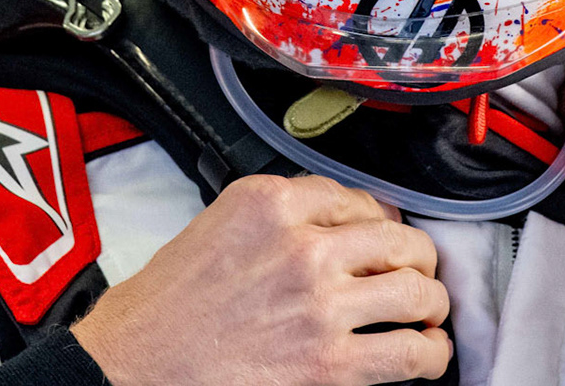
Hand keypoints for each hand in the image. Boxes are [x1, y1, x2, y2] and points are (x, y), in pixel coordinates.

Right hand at [70, 174, 451, 385]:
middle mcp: (302, 246)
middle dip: (417, 257)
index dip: (379, 220)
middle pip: (398, 238)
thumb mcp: (216, 227)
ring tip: (428, 311)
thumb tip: (347, 224)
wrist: (132, 366)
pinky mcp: (330, 362)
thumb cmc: (162, 307)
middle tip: (418, 271)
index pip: (356, 198)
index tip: (382, 236)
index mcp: (270, 203)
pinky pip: (410, 351)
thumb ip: (280, 218)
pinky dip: (432, 354)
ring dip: (431, 302)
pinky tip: (428, 353)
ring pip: (416, 291)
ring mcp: (320, 303)